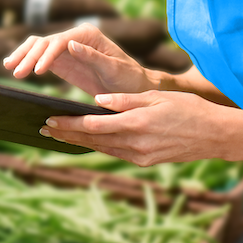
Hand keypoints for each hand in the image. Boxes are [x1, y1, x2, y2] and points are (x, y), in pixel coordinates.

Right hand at [3, 23, 157, 95]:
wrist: (133, 89)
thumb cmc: (129, 79)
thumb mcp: (114, 69)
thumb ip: (92, 57)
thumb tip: (70, 44)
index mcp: (87, 35)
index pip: (60, 41)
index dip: (46, 55)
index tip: (38, 71)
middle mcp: (73, 37)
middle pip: (43, 41)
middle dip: (28, 55)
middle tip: (16, 71)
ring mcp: (65, 48)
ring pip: (36, 46)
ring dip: (22, 55)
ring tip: (9, 67)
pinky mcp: (60, 60)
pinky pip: (38, 57)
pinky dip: (25, 60)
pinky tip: (13, 66)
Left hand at [40, 90, 242, 164]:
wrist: (215, 134)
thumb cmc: (186, 108)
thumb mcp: (154, 97)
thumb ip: (123, 99)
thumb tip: (96, 101)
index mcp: (135, 124)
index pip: (92, 125)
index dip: (68, 123)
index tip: (50, 119)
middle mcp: (135, 144)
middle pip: (92, 139)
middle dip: (66, 134)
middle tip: (44, 128)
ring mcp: (140, 156)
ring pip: (101, 148)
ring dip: (78, 141)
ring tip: (57, 135)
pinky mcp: (146, 162)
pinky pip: (115, 153)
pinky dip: (98, 146)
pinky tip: (85, 140)